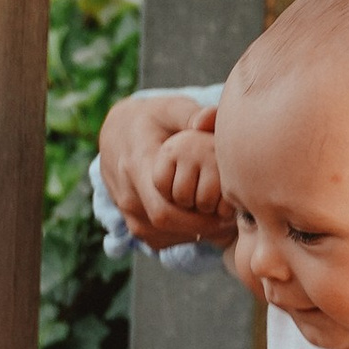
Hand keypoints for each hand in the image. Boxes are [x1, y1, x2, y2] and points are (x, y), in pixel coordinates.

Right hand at [98, 91, 232, 248]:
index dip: (198, 214)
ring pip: (163, 235)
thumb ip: (192, 114)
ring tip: (222, 219)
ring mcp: (127, 211)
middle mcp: (128, 193)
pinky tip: (203, 220)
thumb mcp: (170, 109)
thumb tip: (209, 120)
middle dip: (202, 225)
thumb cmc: (152, 120)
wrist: (117, 133)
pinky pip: (159, 239)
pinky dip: (183, 235)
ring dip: (194, 232)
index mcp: (137, 165)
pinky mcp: (133, 222)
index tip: (227, 206)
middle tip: (231, 218)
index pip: (164, 205)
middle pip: (165, 224)